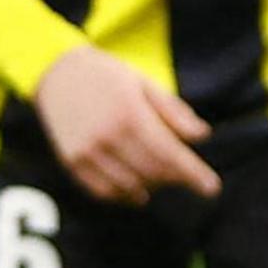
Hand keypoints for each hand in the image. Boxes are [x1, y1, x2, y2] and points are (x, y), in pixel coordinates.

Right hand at [30, 45, 219, 203]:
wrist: (55, 72)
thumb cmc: (106, 76)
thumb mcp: (143, 83)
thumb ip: (173, 110)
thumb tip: (202, 137)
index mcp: (129, 113)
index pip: (169, 154)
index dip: (194, 174)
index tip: (212, 188)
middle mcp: (107, 136)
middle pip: (153, 173)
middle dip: (175, 178)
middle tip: (184, 175)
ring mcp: (86, 151)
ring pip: (130, 186)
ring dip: (151, 187)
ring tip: (159, 178)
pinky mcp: (71, 161)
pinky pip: (104, 191)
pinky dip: (124, 195)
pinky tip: (135, 189)